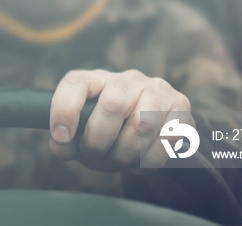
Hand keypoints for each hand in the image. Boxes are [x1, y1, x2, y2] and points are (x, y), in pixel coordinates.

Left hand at [49, 69, 192, 172]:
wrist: (156, 119)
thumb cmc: (112, 125)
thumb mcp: (86, 127)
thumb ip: (67, 139)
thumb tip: (60, 147)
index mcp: (97, 79)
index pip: (75, 83)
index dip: (64, 110)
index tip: (61, 138)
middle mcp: (127, 79)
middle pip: (111, 106)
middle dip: (98, 142)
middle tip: (93, 157)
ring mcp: (157, 89)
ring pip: (141, 126)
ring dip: (124, 154)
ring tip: (116, 162)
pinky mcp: (181, 105)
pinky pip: (166, 140)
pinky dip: (148, 160)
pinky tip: (138, 163)